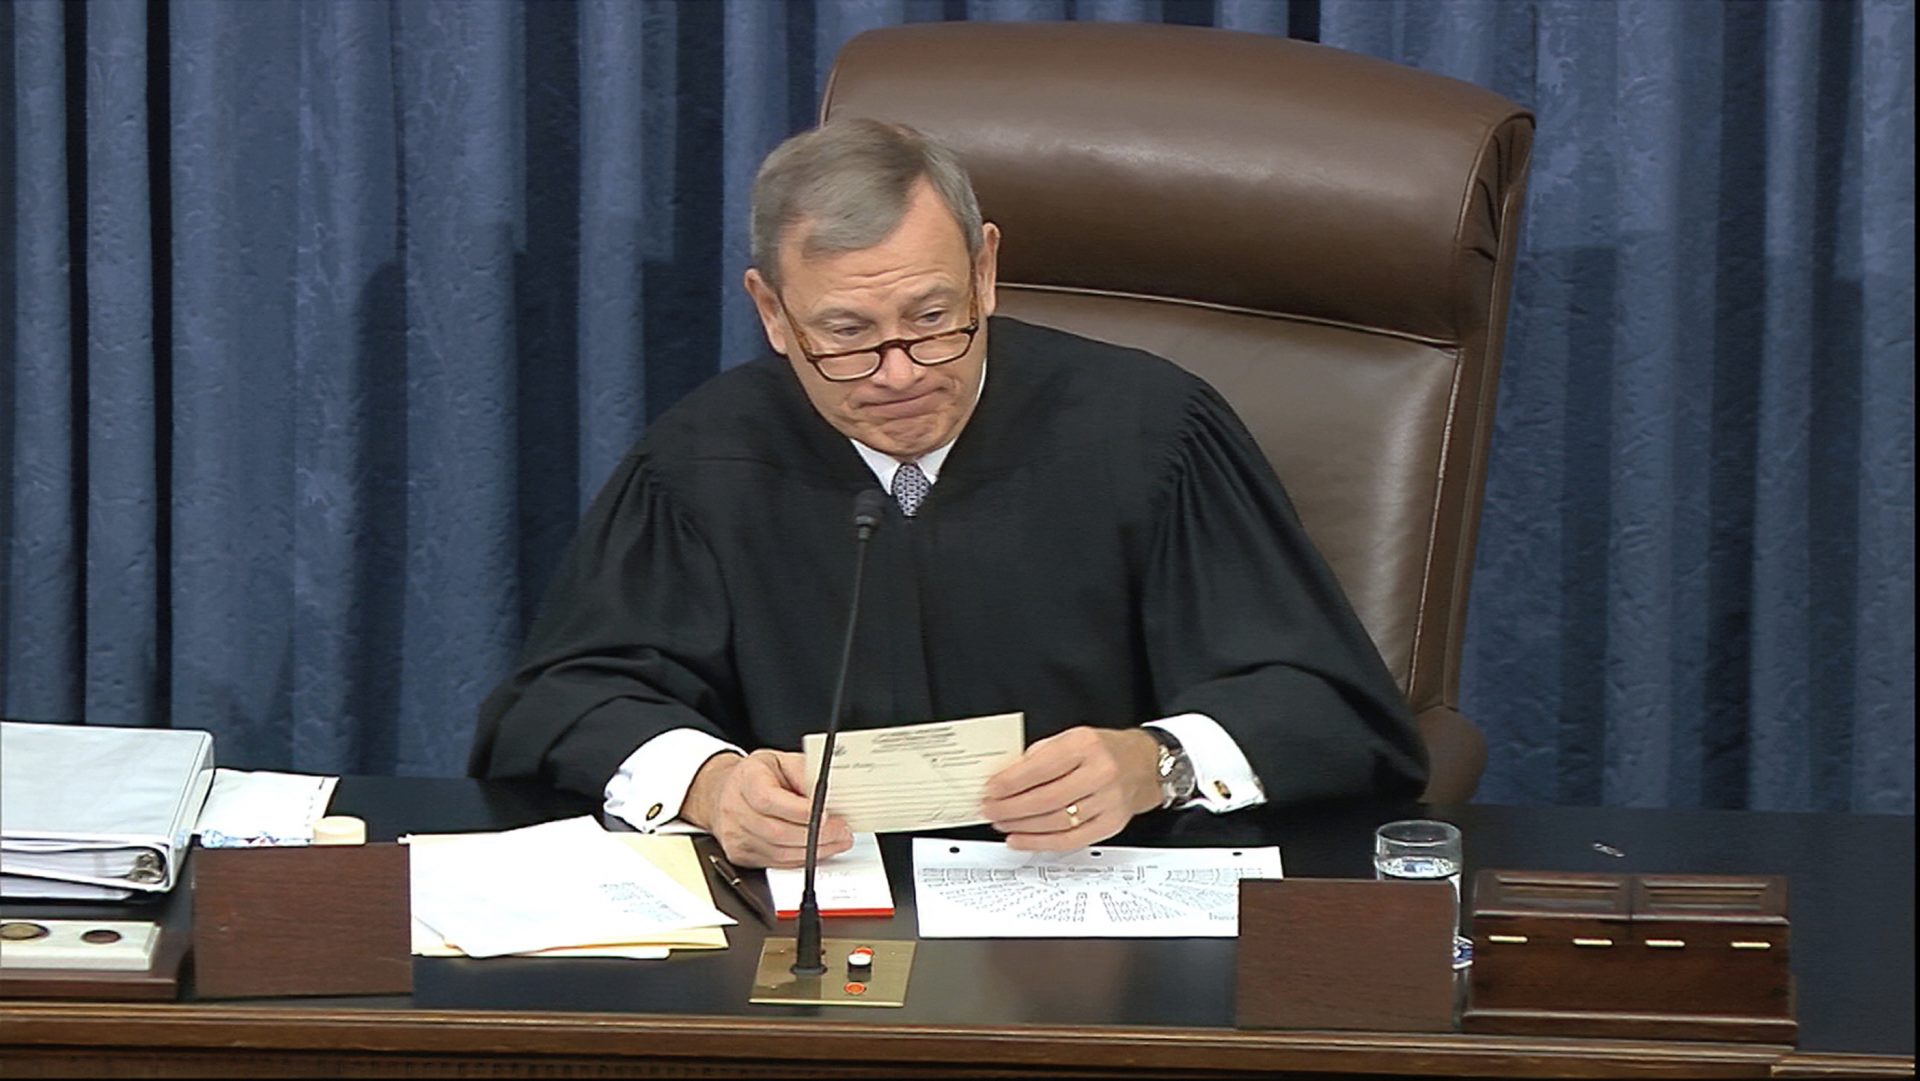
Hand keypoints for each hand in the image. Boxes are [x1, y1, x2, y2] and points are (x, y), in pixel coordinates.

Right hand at [682, 749, 853, 868]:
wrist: (724, 792)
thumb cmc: (758, 775)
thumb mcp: (783, 760)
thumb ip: (804, 774)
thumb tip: (828, 794)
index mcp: (746, 779)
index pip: (769, 800)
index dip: (799, 811)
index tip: (825, 814)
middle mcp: (736, 809)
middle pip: (777, 831)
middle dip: (816, 835)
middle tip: (841, 830)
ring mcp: (736, 836)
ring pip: (779, 853)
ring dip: (814, 851)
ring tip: (836, 840)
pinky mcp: (740, 856)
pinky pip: (776, 864)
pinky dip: (801, 859)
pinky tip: (818, 850)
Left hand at [979, 726, 1163, 850]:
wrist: (1145, 764)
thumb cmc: (1105, 749)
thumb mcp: (1072, 738)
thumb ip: (1040, 755)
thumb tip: (1005, 777)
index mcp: (1086, 745)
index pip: (1040, 768)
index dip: (1010, 782)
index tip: (990, 789)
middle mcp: (1100, 773)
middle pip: (1045, 799)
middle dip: (1010, 807)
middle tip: (990, 809)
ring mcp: (1107, 802)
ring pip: (1055, 822)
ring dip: (1021, 826)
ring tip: (1001, 822)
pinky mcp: (1110, 825)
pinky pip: (1069, 840)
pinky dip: (1040, 843)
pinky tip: (1020, 838)